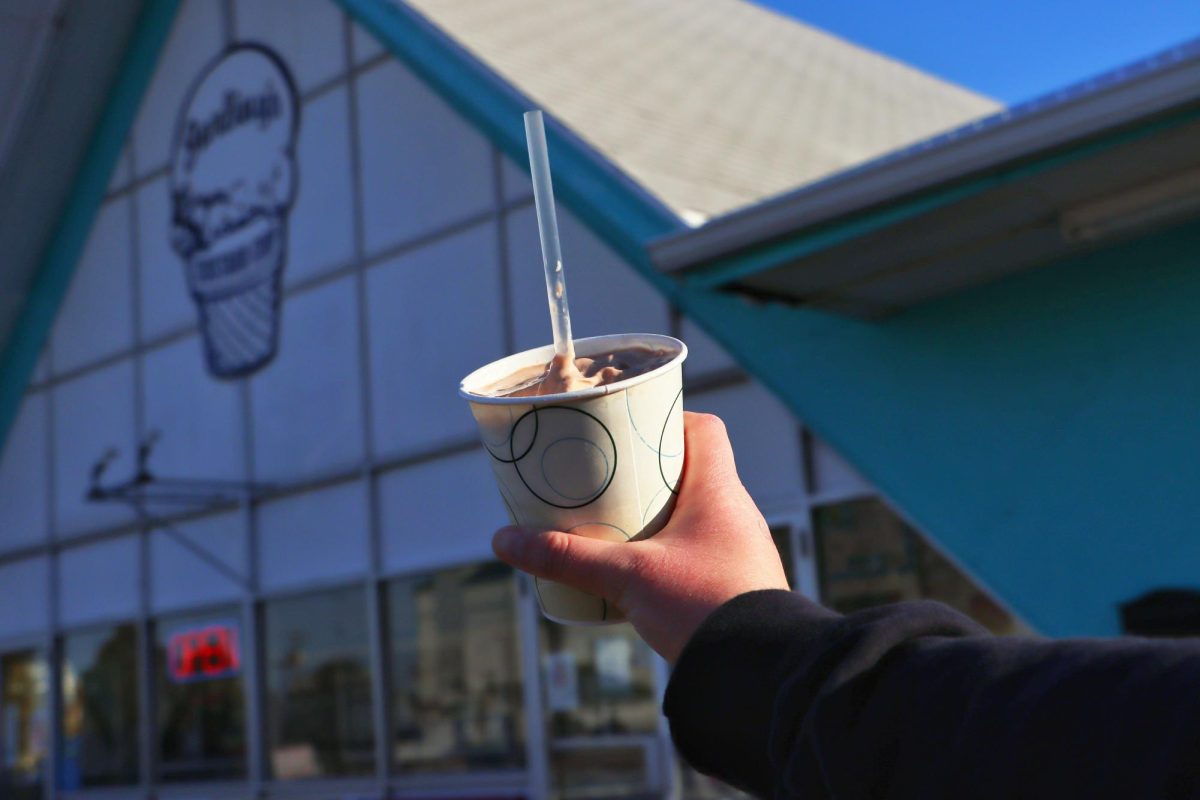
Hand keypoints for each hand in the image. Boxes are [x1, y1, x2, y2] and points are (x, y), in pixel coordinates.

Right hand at [492, 412, 789, 662]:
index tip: (631, 427)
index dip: (669, 420)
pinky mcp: (737, 585)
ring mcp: (740, 551)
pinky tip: (641, 568)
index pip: (705, 430)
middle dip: (649, 471)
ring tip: (615, 521)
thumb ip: (567, 557)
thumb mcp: (627, 578)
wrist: (758, 673)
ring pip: (696, 514)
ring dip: (659, 512)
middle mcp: (737, 514)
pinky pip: (701, 549)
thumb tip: (504, 540)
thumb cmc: (702, 608)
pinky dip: (670, 549)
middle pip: (693, 470)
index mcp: (720, 492)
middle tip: (607, 477)